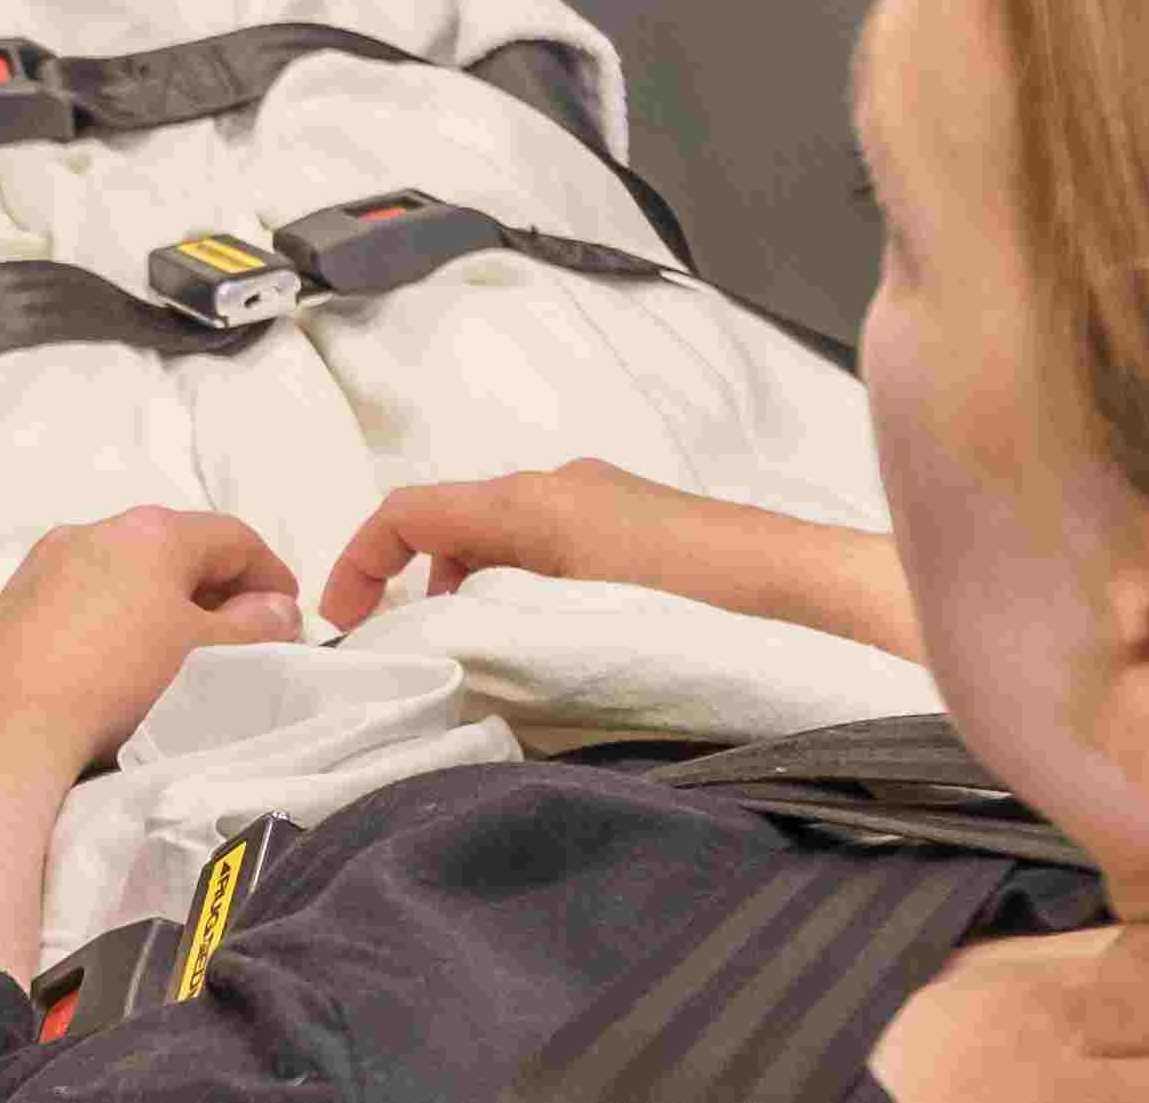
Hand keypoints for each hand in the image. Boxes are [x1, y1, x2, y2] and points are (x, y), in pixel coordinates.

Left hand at [0, 507, 304, 775]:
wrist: (5, 722)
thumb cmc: (120, 679)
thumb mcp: (205, 657)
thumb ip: (253, 628)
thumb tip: (278, 608)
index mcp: (152, 531)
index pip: (232, 537)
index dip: (270, 573)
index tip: (288, 613)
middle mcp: (96, 529)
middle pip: (176, 547)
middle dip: (217, 588)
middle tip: (242, 636)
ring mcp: (48, 561)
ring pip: (126, 570)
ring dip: (163, 602)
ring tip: (181, 653)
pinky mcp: (15, 599)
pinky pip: (84, 595)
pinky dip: (117, 616)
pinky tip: (119, 661)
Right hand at [321, 457, 763, 631]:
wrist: (804, 592)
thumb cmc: (690, 602)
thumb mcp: (571, 620)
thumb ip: (494, 627)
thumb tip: (441, 653)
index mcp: (529, 501)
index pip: (410, 512)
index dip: (360, 562)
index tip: (344, 624)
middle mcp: (559, 487)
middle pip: (453, 525)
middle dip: (418, 587)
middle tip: (418, 659)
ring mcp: (603, 503)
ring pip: (504, 541)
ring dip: (474, 593)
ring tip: (485, 663)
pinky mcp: (638, 529)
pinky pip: (550, 550)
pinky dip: (522, 591)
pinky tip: (553, 645)